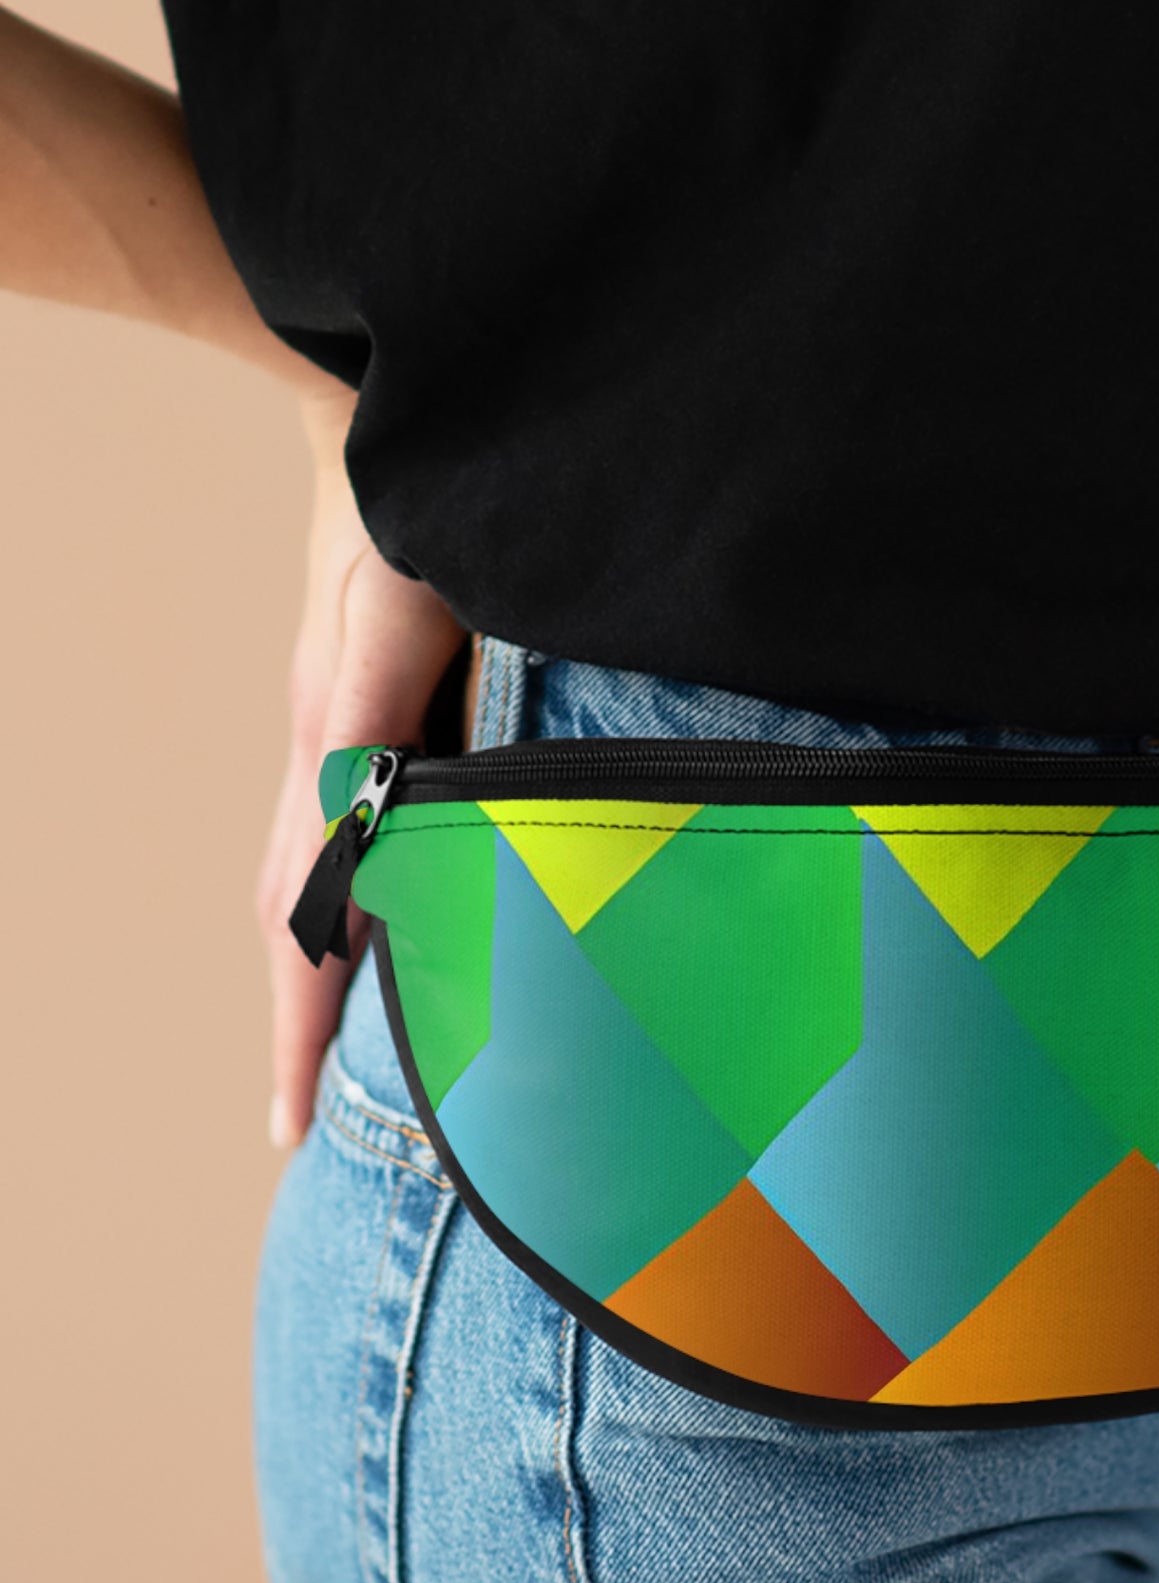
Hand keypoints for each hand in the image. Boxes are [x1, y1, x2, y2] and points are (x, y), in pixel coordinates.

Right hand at [258, 387, 467, 1147]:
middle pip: (293, 920)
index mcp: (334, 753)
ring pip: (313, 883)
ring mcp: (344, 737)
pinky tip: (389, 929)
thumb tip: (358, 835)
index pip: (301, 920)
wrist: (374, 410)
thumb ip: (375, 715)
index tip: (289, 1127)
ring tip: (336, 1061)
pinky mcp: (372, 714)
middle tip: (302, 1127)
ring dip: (320, 974)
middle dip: (299, 1027)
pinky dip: (351, 904)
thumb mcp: (396, 608)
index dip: (300, 1028)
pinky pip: (348, 835)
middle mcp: (329, 758)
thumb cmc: (401, 502)